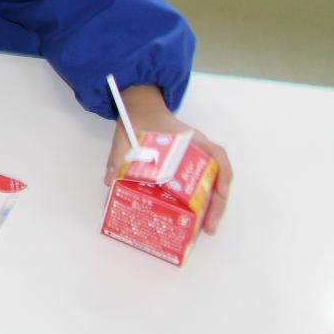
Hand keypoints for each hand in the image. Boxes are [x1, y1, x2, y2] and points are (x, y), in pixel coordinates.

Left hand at [106, 83, 231, 233]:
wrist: (139, 106)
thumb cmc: (138, 118)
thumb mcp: (126, 134)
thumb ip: (118, 155)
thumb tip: (110, 181)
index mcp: (188, 138)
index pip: (216, 153)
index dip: (223, 174)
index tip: (221, 192)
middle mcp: (198, 148)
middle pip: (218, 176)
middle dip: (217, 203)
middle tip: (209, 227)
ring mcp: (195, 157)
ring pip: (211, 183)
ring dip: (211, 205)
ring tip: (205, 228)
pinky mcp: (187, 165)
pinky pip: (199, 183)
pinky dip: (200, 200)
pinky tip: (193, 216)